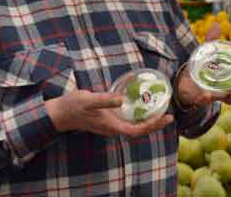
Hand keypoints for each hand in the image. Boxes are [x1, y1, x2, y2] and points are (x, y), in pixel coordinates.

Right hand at [45, 90, 172, 136]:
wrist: (61, 112)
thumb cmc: (74, 106)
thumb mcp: (89, 100)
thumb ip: (105, 100)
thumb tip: (122, 99)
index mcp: (112, 126)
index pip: (137, 130)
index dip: (152, 126)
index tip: (166, 118)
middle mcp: (114, 127)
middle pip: (139, 129)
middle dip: (155, 124)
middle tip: (170, 116)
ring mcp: (112, 124)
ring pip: (134, 125)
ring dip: (148, 119)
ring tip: (161, 110)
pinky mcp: (109, 118)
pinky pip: (128, 119)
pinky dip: (138, 113)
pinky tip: (143, 104)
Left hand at [176, 22, 230, 107]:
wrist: (185, 80)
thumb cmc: (203, 67)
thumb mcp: (207, 53)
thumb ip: (212, 40)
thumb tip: (216, 24)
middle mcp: (230, 87)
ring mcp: (219, 95)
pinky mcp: (205, 100)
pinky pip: (208, 103)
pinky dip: (208, 100)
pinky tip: (207, 95)